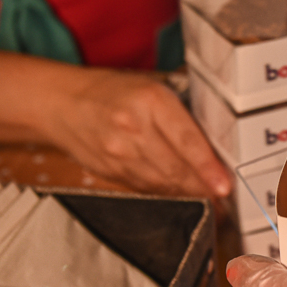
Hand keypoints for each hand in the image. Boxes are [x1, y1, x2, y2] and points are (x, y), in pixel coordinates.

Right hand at [49, 68, 231, 197]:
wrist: (61, 103)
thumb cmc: (113, 92)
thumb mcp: (152, 88)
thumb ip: (180, 115)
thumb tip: (214, 147)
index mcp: (150, 99)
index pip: (186, 140)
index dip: (207, 167)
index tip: (224, 186)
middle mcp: (133, 126)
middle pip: (176, 168)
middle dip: (204, 187)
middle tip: (224, 197)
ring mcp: (118, 152)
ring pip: (162, 183)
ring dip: (188, 194)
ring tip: (209, 199)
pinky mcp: (110, 171)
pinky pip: (145, 188)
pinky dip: (166, 192)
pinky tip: (179, 192)